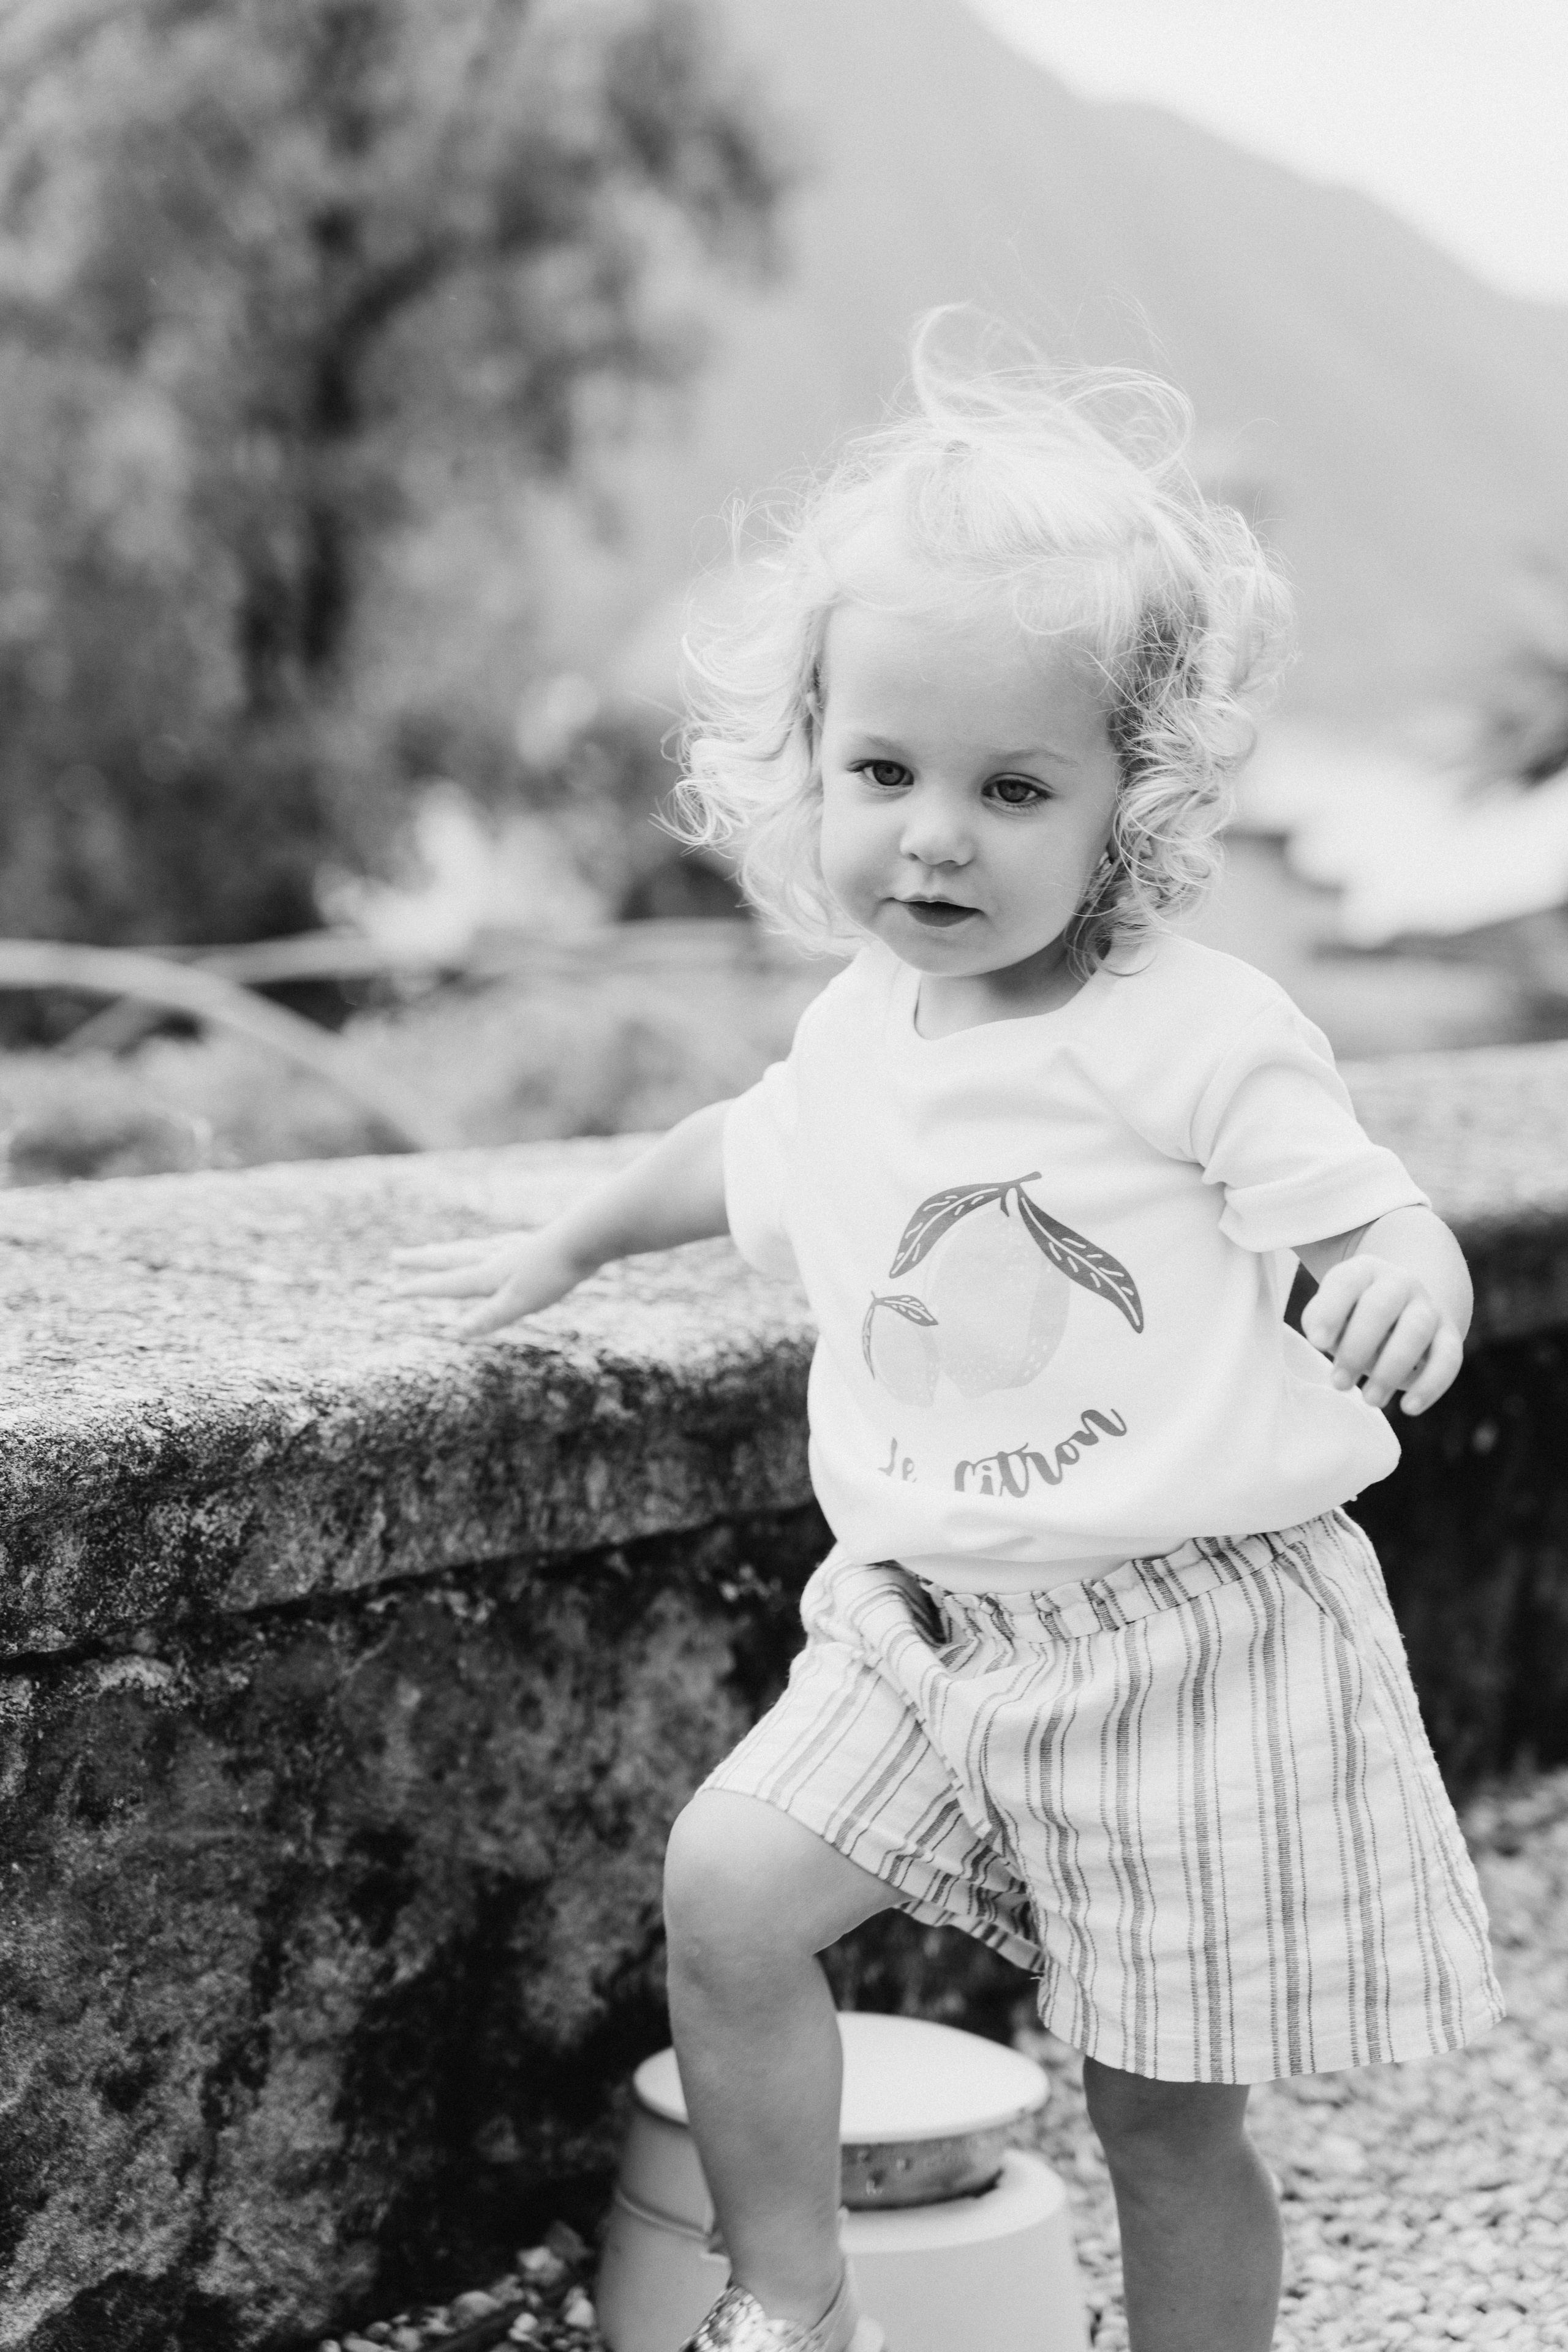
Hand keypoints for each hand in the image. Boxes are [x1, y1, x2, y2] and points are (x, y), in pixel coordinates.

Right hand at [392, 1227, 589, 1338]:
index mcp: (489, 1275)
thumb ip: (489, 1317)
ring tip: (434, 1248)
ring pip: (471, 1249)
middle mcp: (494, 1258)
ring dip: (448, 1251)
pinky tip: (491, 1246)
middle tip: (396, 1256)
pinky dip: (482, 1246)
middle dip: (422, 1261)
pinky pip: (496, 1244)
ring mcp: (512, 1248)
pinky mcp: (530, 1244)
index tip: (393, 1289)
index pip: (448, 1284)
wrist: (584, 1238)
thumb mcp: (520, 1302)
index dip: (422, 1288)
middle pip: (451, 1259)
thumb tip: (456, 1332)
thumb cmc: (553, 1274)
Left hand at [1300, 1253, 1461, 1414]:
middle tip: (1339, 1382)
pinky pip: (1448, 1357)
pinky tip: (1408, 1408)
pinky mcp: (1449, 1334)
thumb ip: (1320, 1320)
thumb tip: (1321, 1338)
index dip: (1331, 1311)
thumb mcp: (1331, 1311)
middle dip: (1358, 1348)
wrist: (1405, 1307)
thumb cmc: (1353, 1315)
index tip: (1318, 1343)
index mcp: (1364, 1271)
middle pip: (1382, 1306)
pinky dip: (1430, 1385)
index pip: (1347, 1282)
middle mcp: (1400, 1282)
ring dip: (1390, 1369)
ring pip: (1416, 1330)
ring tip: (1370, 1399)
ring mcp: (1428, 1307)